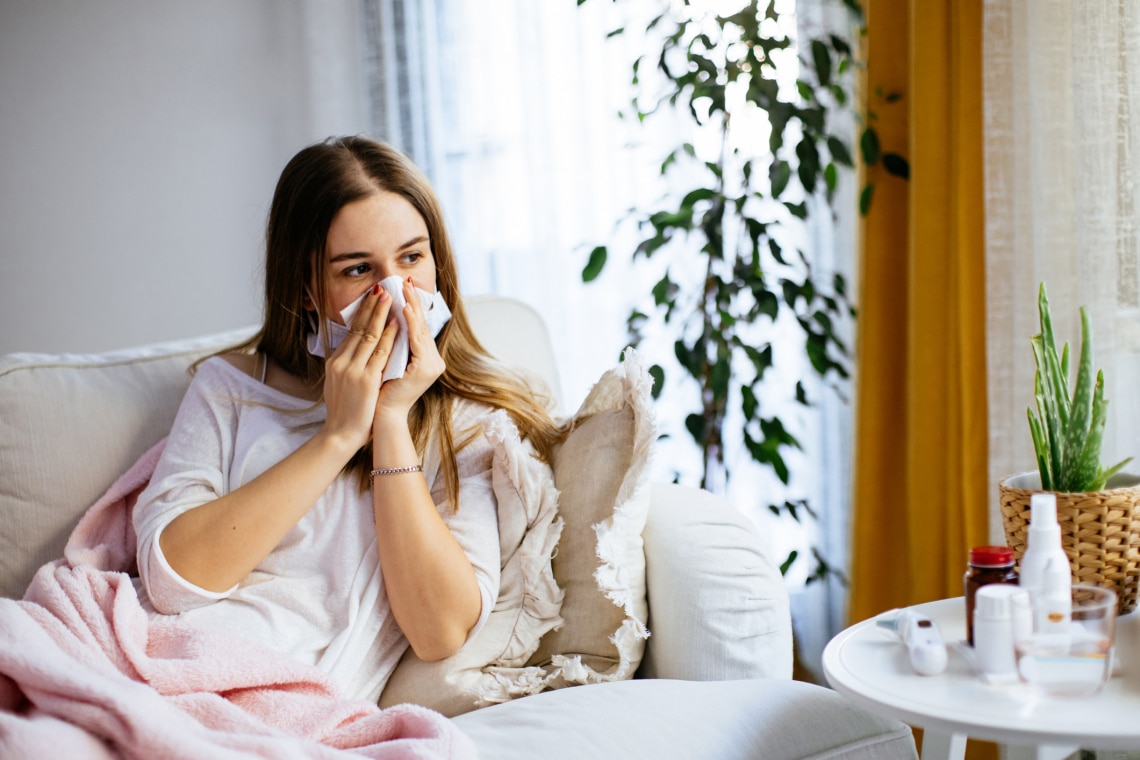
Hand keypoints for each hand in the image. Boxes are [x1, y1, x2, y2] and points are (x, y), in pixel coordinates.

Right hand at [321, 284, 397, 450]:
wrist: (340, 434)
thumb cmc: (343, 411)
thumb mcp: (338, 382)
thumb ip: (347, 364)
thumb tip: (355, 349)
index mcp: (335, 362)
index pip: (351, 331)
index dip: (363, 313)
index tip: (372, 297)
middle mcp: (341, 362)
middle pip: (359, 327)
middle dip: (372, 306)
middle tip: (381, 288)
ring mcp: (353, 370)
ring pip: (370, 335)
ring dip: (381, 314)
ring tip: (391, 297)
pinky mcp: (365, 379)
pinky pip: (380, 352)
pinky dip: (390, 336)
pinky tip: (397, 324)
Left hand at [375, 277, 445, 422]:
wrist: (381, 416)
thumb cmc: (380, 391)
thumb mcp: (388, 361)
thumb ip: (393, 343)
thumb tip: (387, 318)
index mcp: (426, 359)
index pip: (417, 328)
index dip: (411, 306)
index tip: (403, 287)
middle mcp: (434, 361)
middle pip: (422, 325)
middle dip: (412, 301)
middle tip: (405, 279)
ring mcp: (432, 365)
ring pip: (420, 329)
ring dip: (412, 307)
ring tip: (405, 288)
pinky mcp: (425, 369)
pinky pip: (417, 341)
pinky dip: (411, 324)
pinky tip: (405, 309)